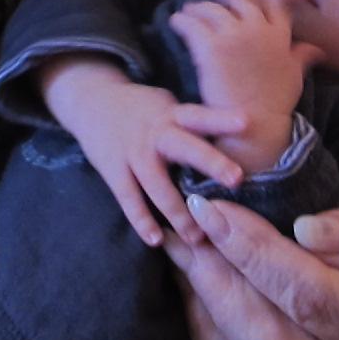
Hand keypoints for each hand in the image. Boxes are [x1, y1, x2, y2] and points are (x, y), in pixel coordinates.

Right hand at [39, 55, 247, 247]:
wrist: (91, 100)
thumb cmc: (141, 109)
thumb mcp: (167, 105)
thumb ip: (192, 123)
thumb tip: (239, 135)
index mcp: (172, 114)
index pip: (200, 115)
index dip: (222, 117)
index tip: (247, 121)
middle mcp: (155, 132)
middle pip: (185, 147)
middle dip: (210, 162)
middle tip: (237, 178)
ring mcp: (133, 152)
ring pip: (157, 183)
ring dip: (178, 210)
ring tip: (198, 236)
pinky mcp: (113, 170)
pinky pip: (129, 198)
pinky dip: (141, 220)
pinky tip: (156, 240)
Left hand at [163, 196, 338, 339]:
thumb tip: (308, 232)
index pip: (314, 297)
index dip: (260, 254)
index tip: (218, 208)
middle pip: (270, 332)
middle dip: (220, 277)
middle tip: (184, 223)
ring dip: (209, 295)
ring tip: (180, 240)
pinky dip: (217, 313)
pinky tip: (197, 270)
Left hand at [168, 0, 322, 171]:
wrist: (254, 125)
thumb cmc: (274, 104)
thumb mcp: (294, 77)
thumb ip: (302, 57)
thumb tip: (318, 50)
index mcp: (278, 35)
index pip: (270, 1)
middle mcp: (257, 29)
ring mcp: (234, 35)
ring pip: (212, 9)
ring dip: (198, 8)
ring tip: (189, 11)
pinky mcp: (211, 46)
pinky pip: (191, 24)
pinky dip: (182, 21)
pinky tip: (176, 22)